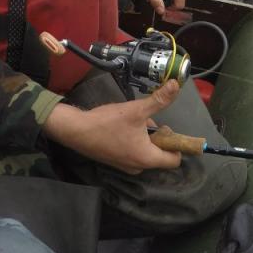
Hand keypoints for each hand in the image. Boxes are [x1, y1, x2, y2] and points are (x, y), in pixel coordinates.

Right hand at [42, 80, 182, 173]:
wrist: (76, 130)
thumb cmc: (108, 123)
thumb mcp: (136, 109)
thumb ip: (159, 100)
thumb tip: (176, 85)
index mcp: (147, 159)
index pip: (174, 159)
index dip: (176, 143)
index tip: (167, 127)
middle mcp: (138, 167)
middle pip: (160, 153)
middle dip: (157, 135)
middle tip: (147, 119)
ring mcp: (125, 166)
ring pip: (146, 150)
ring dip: (144, 135)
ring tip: (132, 119)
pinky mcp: (116, 161)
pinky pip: (133, 151)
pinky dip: (133, 139)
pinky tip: (122, 126)